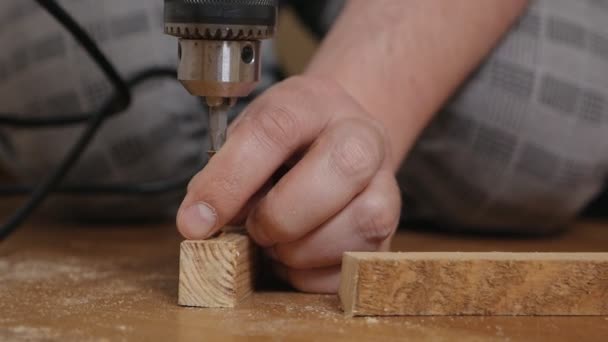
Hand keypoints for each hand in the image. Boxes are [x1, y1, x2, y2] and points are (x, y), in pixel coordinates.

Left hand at [176, 76, 401, 292]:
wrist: (339, 144)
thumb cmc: (288, 144)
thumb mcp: (251, 137)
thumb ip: (225, 172)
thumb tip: (201, 223)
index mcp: (317, 103)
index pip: (275, 130)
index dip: (230, 180)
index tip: (195, 222)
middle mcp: (364, 139)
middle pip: (342, 168)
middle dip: (282, 215)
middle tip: (256, 229)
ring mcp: (386, 186)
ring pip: (360, 223)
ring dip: (299, 250)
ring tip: (277, 242)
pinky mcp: (391, 232)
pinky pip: (353, 266)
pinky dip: (312, 273)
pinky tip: (298, 255)